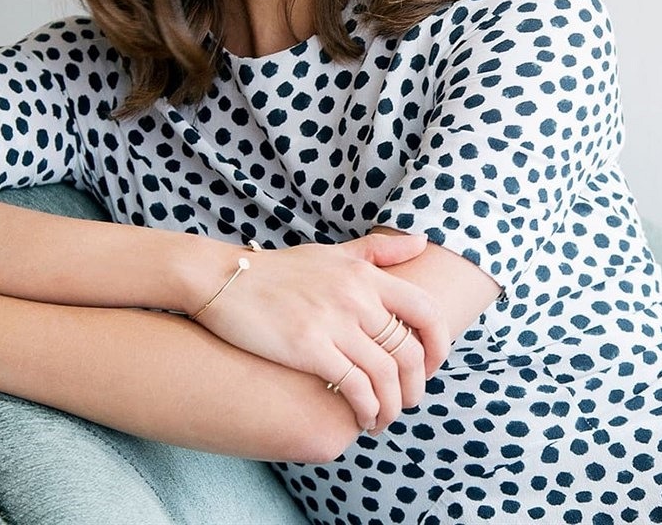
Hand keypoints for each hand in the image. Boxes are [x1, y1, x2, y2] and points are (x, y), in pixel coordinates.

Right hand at [190, 232, 446, 433]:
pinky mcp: (309, 347)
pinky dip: (366, 408)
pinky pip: (355, 386)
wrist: (222, 279)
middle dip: (416, 385)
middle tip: (409, 402)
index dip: (439, 344)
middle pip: (409, 351)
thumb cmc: (277, 270)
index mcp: (365, 274)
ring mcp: (333, 322)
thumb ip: (377, 251)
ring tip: (384, 419)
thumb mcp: (331, 252)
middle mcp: (356, 296)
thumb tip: (423, 241)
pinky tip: (361, 419)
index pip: (426, 310)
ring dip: (392, 406)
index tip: (433, 365)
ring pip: (386, 375)